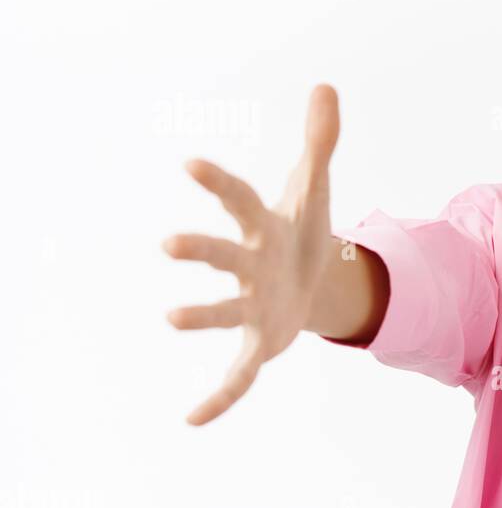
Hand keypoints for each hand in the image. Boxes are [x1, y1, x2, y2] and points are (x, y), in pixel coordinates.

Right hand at [163, 84, 340, 423]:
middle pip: (223, 255)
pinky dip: (220, 397)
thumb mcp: (317, 187)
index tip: (191, 164)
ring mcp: (249, 305)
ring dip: (200, 315)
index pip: (238, 199)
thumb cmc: (302, 229)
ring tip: (170, 317)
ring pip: (223, 312)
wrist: (313, 281)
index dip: (219, 183)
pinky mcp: (259, 343)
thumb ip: (321, 141)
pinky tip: (193, 420)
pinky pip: (238, 374)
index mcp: (261, 226)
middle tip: (170, 245)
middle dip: (201, 250)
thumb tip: (326, 87)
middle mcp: (247, 265)